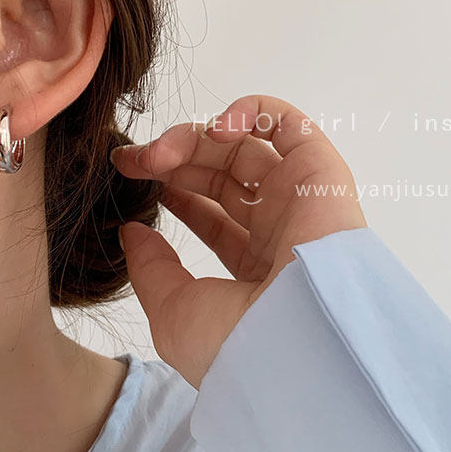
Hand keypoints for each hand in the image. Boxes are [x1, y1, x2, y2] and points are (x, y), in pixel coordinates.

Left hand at [109, 94, 366, 389]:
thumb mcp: (172, 311)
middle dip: (174, 162)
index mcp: (255, 268)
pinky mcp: (318, 172)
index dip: (175, 193)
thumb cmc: (237, 339)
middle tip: (132, 160)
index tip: (133, 180)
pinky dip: (250, 112)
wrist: (297, 338)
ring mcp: (299, 200)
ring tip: (160, 153)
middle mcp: (280, 232)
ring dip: (195, 139)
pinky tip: (215, 131)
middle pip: (222, 177)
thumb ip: (151, 269)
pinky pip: (288, 124)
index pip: (212, 218)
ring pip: (244, 148)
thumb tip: (132, 232)